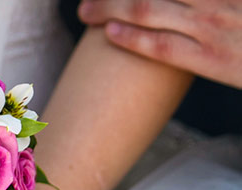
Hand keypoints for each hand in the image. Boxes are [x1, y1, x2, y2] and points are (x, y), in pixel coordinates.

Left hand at [78, 0, 241, 88]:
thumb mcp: (234, 5)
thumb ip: (212, 0)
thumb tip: (181, 3)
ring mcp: (215, 25)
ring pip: (148, 8)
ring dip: (111, 8)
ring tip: (87, 11)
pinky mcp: (214, 58)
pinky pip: (165, 46)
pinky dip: (133, 37)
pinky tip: (112, 33)